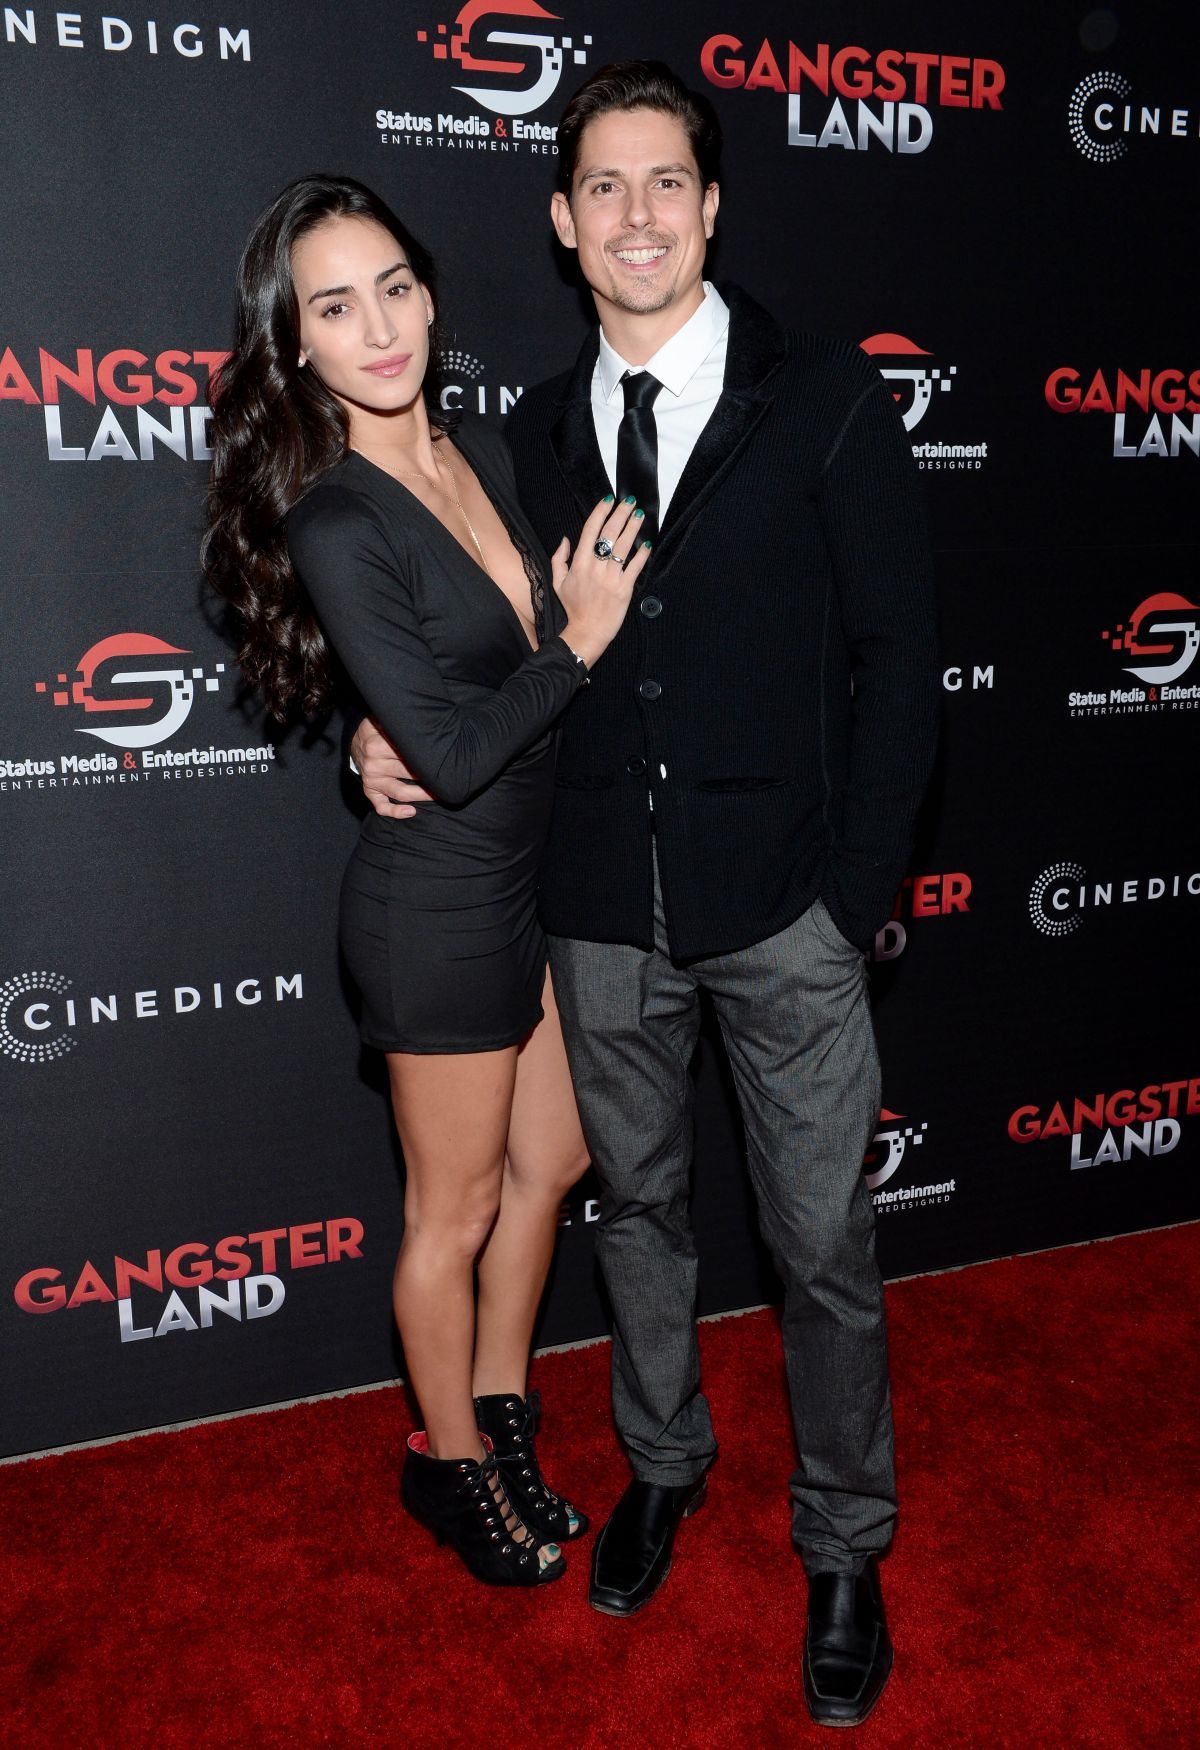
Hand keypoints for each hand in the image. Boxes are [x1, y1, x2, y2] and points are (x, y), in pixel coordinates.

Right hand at [350, 717, 434, 819]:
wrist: (355, 740)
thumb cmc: (375, 729)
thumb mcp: (381, 720)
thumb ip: (397, 724)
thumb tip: (422, 722)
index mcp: (377, 746)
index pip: (408, 755)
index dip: (428, 758)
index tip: (444, 759)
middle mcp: (374, 765)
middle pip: (408, 773)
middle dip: (429, 775)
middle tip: (448, 776)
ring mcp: (371, 780)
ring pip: (400, 792)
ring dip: (421, 795)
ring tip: (439, 793)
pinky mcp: (370, 791)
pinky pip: (381, 806)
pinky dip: (395, 812)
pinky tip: (411, 812)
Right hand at [551, 495, 651, 669]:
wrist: (587, 631)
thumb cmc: (573, 607)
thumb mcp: (558, 582)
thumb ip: (559, 559)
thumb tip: (565, 540)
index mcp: (579, 564)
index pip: (590, 531)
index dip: (600, 513)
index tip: (608, 500)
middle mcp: (595, 568)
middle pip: (610, 534)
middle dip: (620, 514)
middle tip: (629, 501)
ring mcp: (611, 578)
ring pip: (624, 547)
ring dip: (632, 528)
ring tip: (639, 515)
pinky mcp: (624, 589)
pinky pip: (635, 568)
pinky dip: (641, 555)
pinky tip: (647, 544)